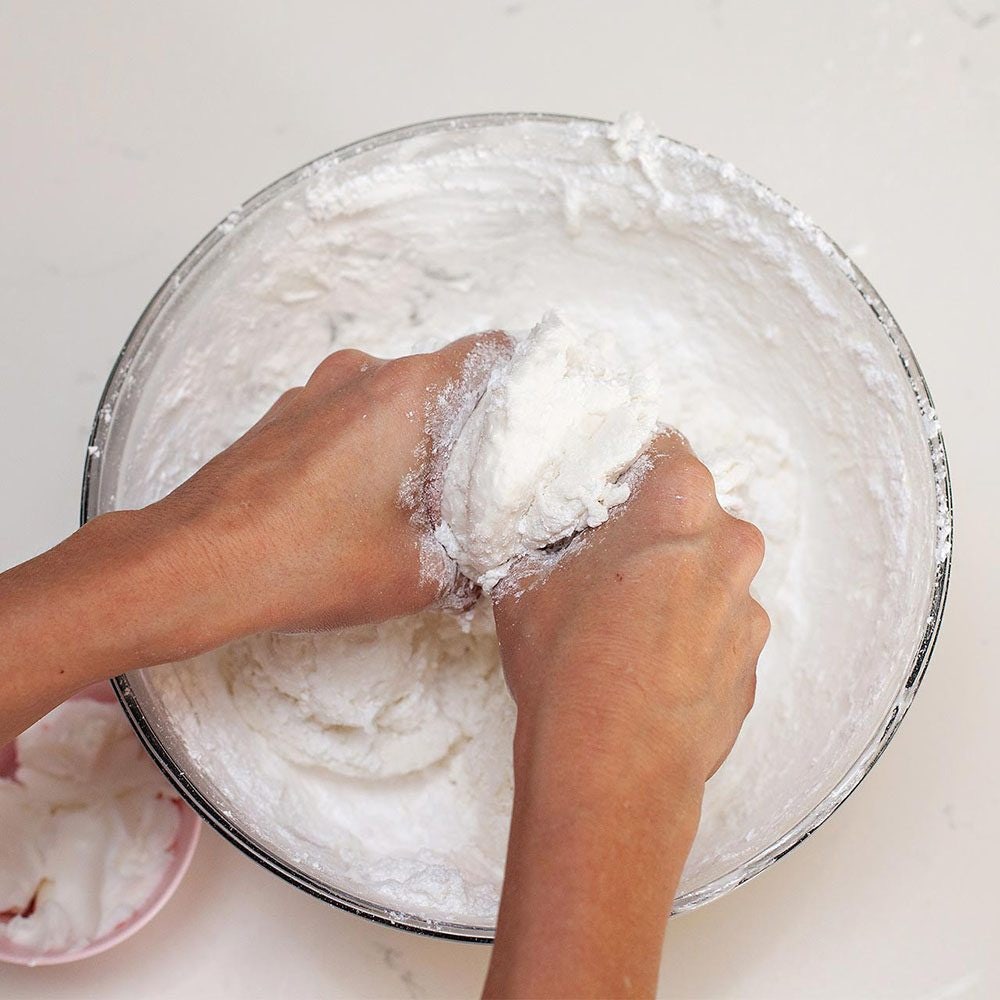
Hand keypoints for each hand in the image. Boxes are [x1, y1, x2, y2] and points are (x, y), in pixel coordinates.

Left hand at [148, 331, 511, 634]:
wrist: (196, 564)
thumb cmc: (308, 560)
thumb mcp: (417, 575)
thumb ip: (469, 561)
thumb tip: (486, 565)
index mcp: (410, 394)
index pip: (491, 353)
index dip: (523, 381)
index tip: (533, 421)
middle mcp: (364, 374)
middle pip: (441, 380)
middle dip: (466, 428)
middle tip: (477, 486)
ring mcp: (316, 392)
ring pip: (391, 398)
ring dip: (413, 438)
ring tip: (414, 502)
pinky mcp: (284, 417)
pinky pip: (347, 416)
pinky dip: (367, 446)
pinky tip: (356, 505)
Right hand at [494, 429, 768, 785]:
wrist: (610, 765)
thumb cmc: (567, 664)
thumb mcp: (525, 579)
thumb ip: (547, 538)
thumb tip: (545, 534)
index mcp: (678, 502)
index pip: (663, 449)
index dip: (627, 469)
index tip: (605, 494)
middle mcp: (730, 545)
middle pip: (693, 515)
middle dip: (654, 532)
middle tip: (606, 564)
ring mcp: (748, 609)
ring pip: (709, 576)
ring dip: (676, 589)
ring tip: (624, 628)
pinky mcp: (754, 665)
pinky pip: (719, 632)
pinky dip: (691, 641)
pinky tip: (648, 669)